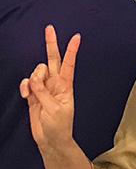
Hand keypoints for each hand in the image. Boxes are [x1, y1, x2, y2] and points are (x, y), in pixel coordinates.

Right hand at [20, 25, 79, 150]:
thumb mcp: (55, 109)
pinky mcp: (34, 95)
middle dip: (51, 44)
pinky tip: (26, 94)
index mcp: (66, 85)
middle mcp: (56, 83)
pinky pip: (28, 83)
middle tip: (49, 28)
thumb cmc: (59, 125)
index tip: (77, 36)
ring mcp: (44, 88)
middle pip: (53, 59)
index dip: (72, 50)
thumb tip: (34, 79)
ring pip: (37, 71)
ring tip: (33, 92)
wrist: (51, 140)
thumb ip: (43, 92)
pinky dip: (25, 86)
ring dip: (33, 78)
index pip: (69, 63)